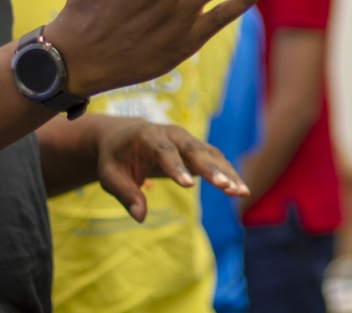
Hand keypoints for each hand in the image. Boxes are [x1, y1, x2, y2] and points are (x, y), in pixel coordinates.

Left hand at [96, 117, 248, 222]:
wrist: (126, 136)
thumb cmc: (116, 158)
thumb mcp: (110, 176)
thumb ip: (126, 194)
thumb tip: (140, 217)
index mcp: (148, 136)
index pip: (164, 151)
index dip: (176, 167)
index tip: (188, 186)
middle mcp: (173, 134)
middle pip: (194, 150)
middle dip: (210, 169)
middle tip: (224, 186)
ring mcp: (188, 140)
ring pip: (211, 155)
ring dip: (226, 173)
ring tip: (240, 192)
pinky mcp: (198, 149)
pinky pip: (216, 160)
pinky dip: (229, 174)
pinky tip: (241, 190)